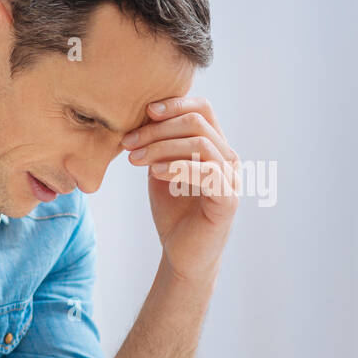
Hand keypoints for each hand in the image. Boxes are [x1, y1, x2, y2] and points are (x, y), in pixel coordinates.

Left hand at [122, 97, 239, 285]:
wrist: (182, 254)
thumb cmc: (173, 212)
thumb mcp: (160, 171)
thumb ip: (157, 146)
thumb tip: (140, 118)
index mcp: (214, 146)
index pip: (202, 108)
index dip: (175, 103)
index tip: (144, 112)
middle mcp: (227, 158)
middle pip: (197, 122)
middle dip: (157, 129)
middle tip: (127, 143)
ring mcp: (231, 178)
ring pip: (201, 143)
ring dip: (162, 147)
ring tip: (134, 159)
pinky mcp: (228, 200)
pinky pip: (209, 173)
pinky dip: (179, 167)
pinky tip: (156, 172)